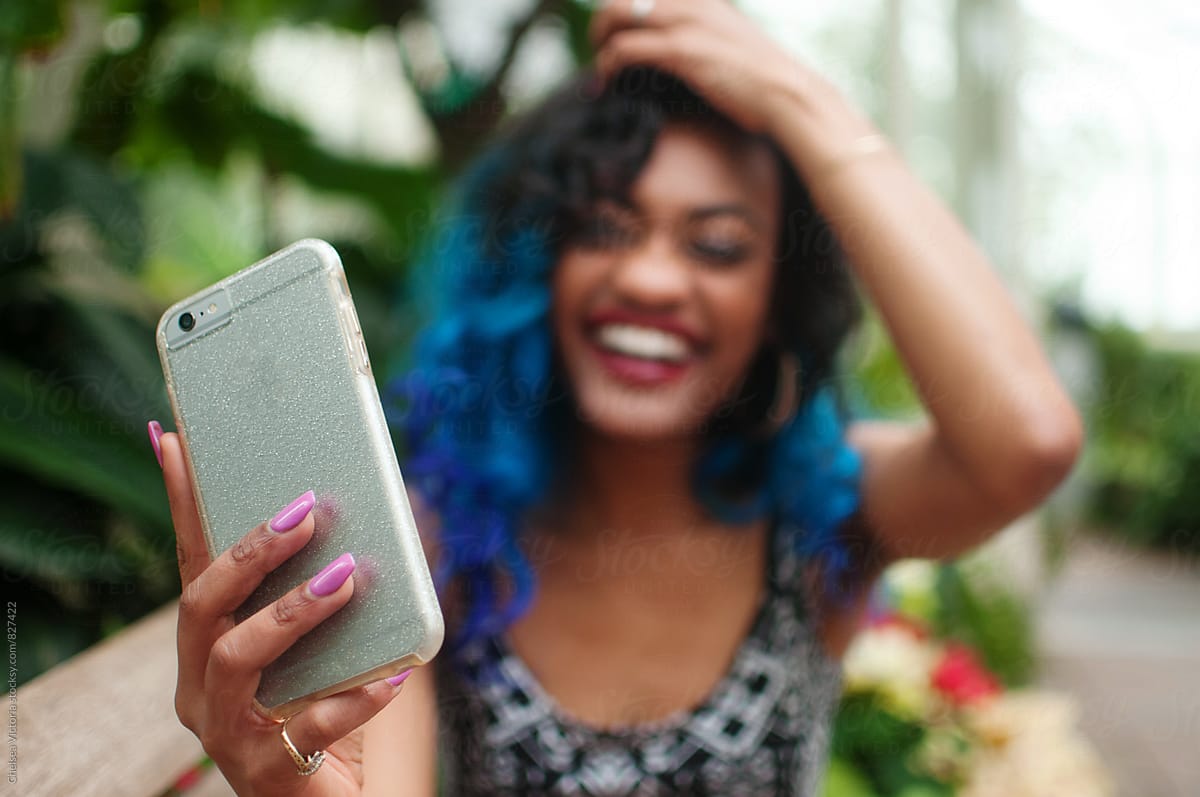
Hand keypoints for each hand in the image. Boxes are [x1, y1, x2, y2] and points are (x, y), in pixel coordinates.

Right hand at [152, 422, 410, 796]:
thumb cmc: (322, 715)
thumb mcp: (318, 650)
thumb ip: (323, 596)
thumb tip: (362, 526)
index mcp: (206, 651)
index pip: (192, 566)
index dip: (184, 505)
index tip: (177, 440)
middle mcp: (201, 689)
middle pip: (203, 607)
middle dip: (251, 553)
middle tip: (306, 511)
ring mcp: (228, 735)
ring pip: (239, 658)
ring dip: (294, 611)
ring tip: (347, 578)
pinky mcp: (269, 774)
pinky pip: (310, 728)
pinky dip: (355, 697)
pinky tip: (395, 675)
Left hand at [590, 0, 813, 134]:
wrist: (786, 93)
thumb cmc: (762, 80)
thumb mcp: (732, 42)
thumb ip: (705, 35)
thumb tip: (681, 51)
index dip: (621, 8)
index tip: (614, 32)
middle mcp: (690, 1)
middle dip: (602, 22)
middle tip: (599, 49)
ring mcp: (684, 23)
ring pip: (616, 13)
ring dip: (599, 41)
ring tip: (598, 67)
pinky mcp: (680, 51)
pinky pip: (624, 49)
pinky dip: (606, 65)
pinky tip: (605, 82)